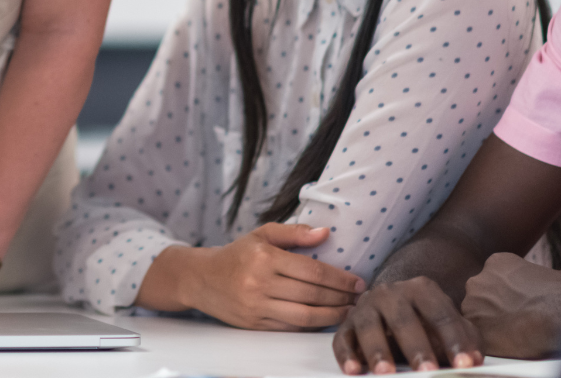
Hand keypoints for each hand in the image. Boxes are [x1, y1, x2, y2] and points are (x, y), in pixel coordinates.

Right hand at [152, 223, 363, 330]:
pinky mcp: (255, 325)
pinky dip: (312, 325)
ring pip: (305, 316)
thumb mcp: (262, 235)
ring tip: (348, 311)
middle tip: (359, 298)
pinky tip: (324, 319)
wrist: (201, 278)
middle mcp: (260, 283)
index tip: (358, 282)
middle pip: (312, 294)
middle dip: (341, 298)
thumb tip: (325, 233)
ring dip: (332, 315)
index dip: (340, 279)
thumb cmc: (236, 255)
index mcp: (265, 258)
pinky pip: (290, 328)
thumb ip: (294, 233)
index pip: (313, 271)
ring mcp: (257, 307)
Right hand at [333, 276, 483, 374]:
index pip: (440, 314)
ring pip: (369, 326)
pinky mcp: (346, 324)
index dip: (454, 340)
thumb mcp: (448, 327)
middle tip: (428, 371)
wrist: (392, 306)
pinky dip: (346, 355)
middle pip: (404, 319)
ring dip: (378, 351)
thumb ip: (465, 340)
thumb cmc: (426, 323)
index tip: (465, 364)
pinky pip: (342, 339)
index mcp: (421, 289)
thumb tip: (475, 360)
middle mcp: (390, 293)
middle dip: (417, 347)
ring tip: (386, 373)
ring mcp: (366, 307)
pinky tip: (354, 370)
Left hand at [460, 252, 560, 359]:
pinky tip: (508, 345)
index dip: (506, 292)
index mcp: (497, 263)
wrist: (557, 315)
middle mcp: (478, 281)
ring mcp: (473, 305)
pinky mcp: (476, 330)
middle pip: (481, 296)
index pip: (494, 277)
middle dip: (494, 307)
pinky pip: (480, 338)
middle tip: (513, 319)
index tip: (518, 302)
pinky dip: (491, 342)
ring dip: (491, 325)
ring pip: (478, 317)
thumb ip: (554, 275)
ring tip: (513, 334)